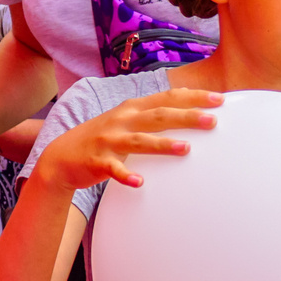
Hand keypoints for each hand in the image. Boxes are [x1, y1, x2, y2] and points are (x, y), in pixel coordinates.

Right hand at [31, 90, 220, 192]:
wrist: (62, 157)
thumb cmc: (102, 138)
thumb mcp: (126, 120)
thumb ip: (151, 115)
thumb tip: (187, 114)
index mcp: (132, 108)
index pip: (167, 98)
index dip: (193, 97)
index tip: (219, 99)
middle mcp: (122, 120)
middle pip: (159, 116)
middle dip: (187, 117)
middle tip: (213, 121)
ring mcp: (109, 140)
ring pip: (140, 141)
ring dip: (163, 145)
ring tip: (186, 149)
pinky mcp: (98, 161)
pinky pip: (114, 169)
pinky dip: (127, 176)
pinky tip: (140, 182)